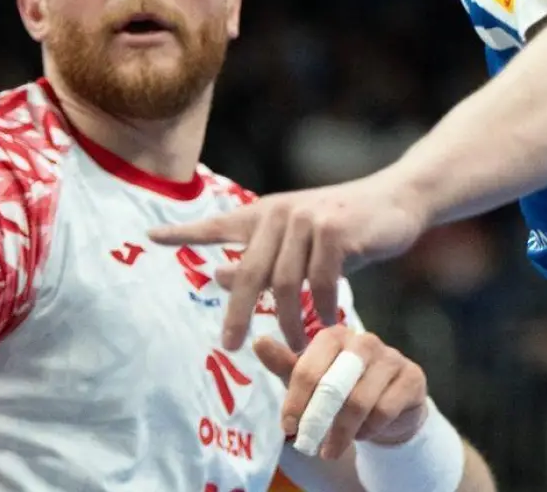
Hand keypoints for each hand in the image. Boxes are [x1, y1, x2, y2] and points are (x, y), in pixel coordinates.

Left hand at [149, 175, 426, 350]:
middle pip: (248, 272)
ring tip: (296, 344)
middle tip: (231, 346)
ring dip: (288, 320)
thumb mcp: (299, 243)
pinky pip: (320, 283)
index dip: (182, 232)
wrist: (397, 200)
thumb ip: (261, 258)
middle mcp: (280, 212)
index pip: (217, 223)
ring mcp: (307, 219)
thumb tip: (215, 277)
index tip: (149, 237)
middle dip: (237, 313)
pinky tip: (329, 324)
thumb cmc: (347, 226)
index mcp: (265, 213)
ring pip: (284, 283)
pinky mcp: (335, 230)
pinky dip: (323, 309)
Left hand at [255, 325, 427, 459]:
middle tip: (306, 445)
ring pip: (360, 401)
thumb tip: (258, 341)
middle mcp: (365, 341)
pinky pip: (385, 410)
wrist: (390, 405)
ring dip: (342, 432)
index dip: (295, 400)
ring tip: (330, 449)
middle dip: (317, 420)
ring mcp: (392, 357)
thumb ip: (285, 364)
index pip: (308, 366)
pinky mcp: (412, 376)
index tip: (287, 427)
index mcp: (335, 336)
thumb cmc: (342, 388)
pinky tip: (362, 435)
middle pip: (334, 385)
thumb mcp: (310, 380)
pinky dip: (369, 429)